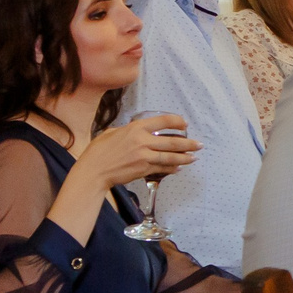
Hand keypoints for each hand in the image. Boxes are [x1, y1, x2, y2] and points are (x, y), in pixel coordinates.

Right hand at [78, 114, 199, 189]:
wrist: (93, 171)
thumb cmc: (98, 151)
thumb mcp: (111, 133)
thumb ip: (128, 131)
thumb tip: (137, 131)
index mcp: (135, 129)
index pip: (162, 121)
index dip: (176, 121)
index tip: (184, 124)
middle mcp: (142, 141)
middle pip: (172, 141)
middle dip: (188, 143)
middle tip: (199, 144)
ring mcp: (144, 157)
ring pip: (170, 157)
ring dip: (185, 157)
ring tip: (194, 157)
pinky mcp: (144, 170)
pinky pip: (162, 168)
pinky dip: (172, 168)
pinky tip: (179, 168)